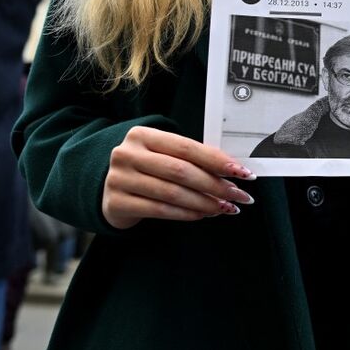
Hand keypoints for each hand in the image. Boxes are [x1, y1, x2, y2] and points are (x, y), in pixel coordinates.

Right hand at [101, 126, 255, 229]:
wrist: (106, 189)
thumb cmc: (146, 169)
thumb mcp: (163, 155)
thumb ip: (191, 157)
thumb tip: (233, 169)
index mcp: (143, 135)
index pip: (187, 147)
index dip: (218, 161)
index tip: (243, 173)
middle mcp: (127, 153)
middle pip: (181, 171)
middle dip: (216, 185)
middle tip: (239, 196)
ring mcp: (118, 178)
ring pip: (172, 193)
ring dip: (205, 202)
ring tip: (225, 208)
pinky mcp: (116, 202)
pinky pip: (160, 210)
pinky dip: (186, 214)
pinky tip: (202, 215)